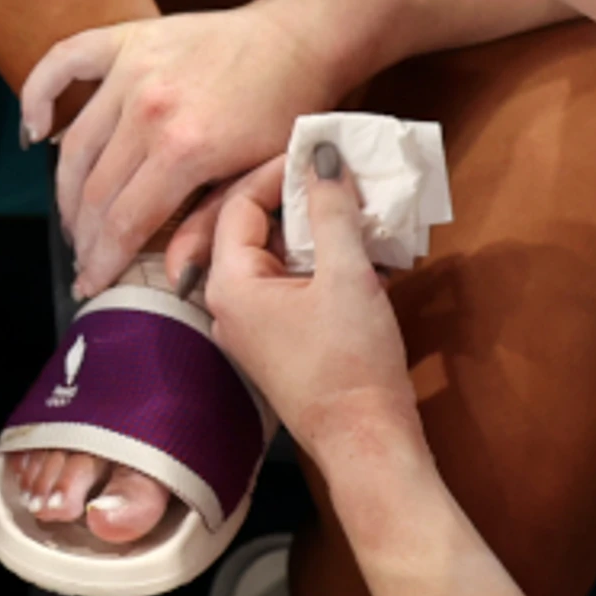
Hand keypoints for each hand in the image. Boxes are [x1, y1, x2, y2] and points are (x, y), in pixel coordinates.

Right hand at [21, 1, 353, 299]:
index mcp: (185, 148)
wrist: (302, 37)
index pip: (123, 221)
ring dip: (66, 189)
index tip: (90, 284)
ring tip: (73, 218)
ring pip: (74, 143)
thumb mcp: (263, 177)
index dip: (102, 261)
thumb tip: (176, 276)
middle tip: (84, 258)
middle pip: (94, 189)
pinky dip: (38, 94)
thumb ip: (213, 225)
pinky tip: (35, 131)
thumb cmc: (290, 109)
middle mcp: (148, 109)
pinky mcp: (126, 39)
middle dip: (84, 235)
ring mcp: (131, 69)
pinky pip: (63, 62)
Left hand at [199, 149, 426, 468]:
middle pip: (254, 227)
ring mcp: (252, 326)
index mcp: (229, 283)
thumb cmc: (351, 361)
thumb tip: (323, 153)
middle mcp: (228, 302)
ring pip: (278, 256)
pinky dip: (322, 261)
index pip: (238, 202)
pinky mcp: (280, 342)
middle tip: (343, 174)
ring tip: (359, 206)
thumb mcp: (346, 274)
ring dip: (317, 230)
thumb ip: (332, 209)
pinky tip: (361, 249)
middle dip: (300, 199)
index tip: (320, 151)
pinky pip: (292, 283)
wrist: (368, 444)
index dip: (278, 170)